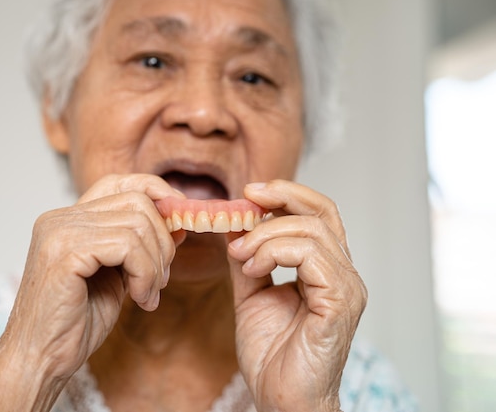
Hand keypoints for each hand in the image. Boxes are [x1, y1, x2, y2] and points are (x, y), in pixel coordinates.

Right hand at [0, 174, 183, 410]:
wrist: (39, 361)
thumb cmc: (74, 324)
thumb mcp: (116, 275)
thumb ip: (137, 246)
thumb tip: (177, 221)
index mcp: (68, 219)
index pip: (120, 182)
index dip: (156, 192)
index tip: (180, 218)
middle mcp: (60, 217)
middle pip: (136, 200)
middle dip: (163, 239)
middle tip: (161, 278)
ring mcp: (60, 231)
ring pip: (138, 223)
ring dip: (156, 263)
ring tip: (149, 293)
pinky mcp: (65, 253)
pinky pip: (128, 246)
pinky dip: (145, 273)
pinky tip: (140, 299)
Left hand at [227, 180, 366, 411]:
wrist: (280, 398)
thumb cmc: (273, 354)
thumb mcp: (251, 294)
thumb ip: (249, 260)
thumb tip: (235, 226)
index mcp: (326, 269)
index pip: (318, 213)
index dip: (287, 193)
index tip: (250, 191)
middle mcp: (343, 273)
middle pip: (321, 212)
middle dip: (279, 199)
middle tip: (243, 204)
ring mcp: (347, 288)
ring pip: (313, 231)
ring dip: (266, 235)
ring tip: (241, 256)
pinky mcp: (341, 304)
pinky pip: (313, 257)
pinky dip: (275, 253)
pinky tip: (253, 269)